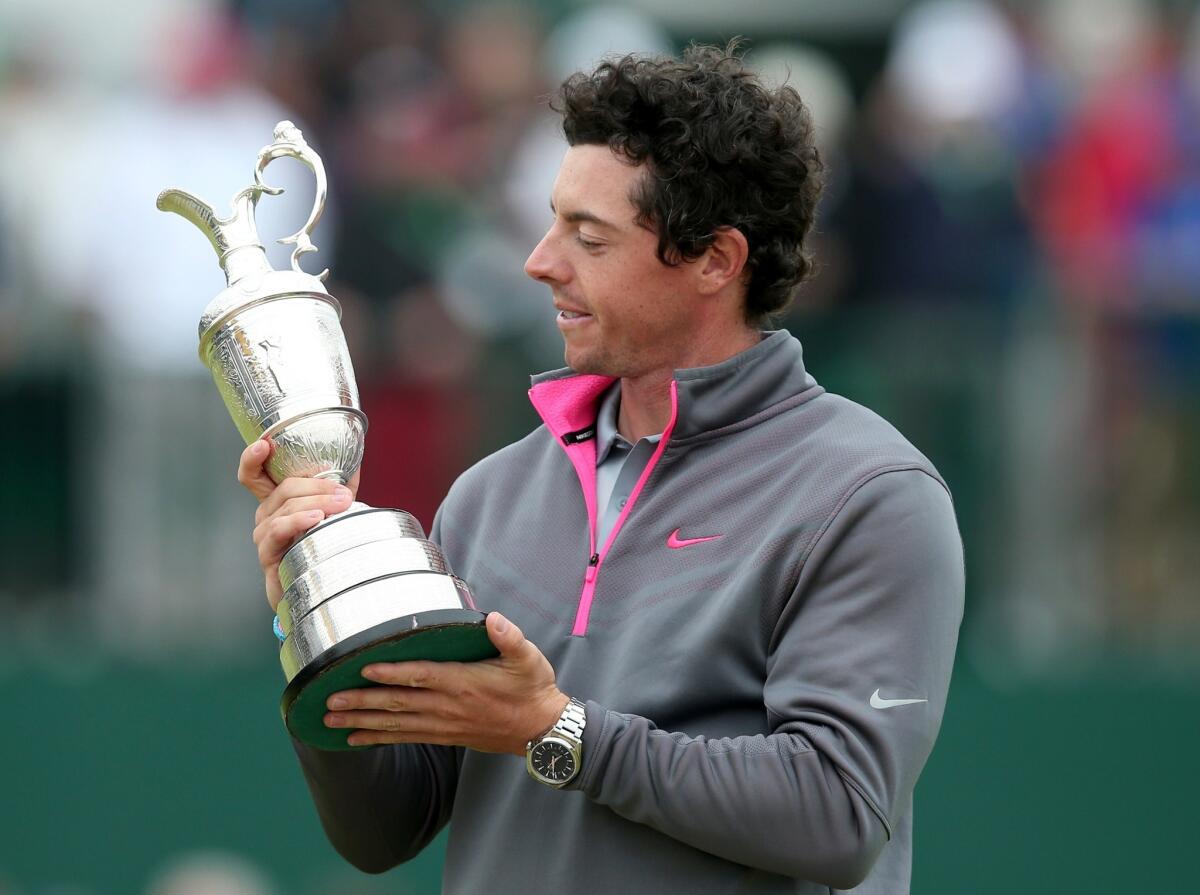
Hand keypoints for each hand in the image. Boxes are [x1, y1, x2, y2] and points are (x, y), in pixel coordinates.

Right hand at [237, 439, 360, 608]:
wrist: (317, 585)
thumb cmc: (320, 544)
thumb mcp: (333, 509)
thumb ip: (342, 483)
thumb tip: (357, 457)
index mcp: (276, 500)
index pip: (253, 474)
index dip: (252, 458)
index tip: (264, 444)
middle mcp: (266, 514)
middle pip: (284, 489)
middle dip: (317, 486)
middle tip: (344, 493)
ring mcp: (264, 534)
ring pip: (286, 508)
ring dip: (317, 502)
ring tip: (341, 504)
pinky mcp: (268, 554)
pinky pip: (279, 531)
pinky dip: (298, 521)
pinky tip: (315, 519)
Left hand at [324, 612, 568, 753]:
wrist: (540, 730)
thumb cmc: (532, 689)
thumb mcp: (528, 657)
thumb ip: (509, 637)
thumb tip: (493, 618)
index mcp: (463, 683)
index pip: (421, 676)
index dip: (392, 673)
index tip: (364, 669)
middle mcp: (448, 706)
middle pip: (398, 704)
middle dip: (362, 702)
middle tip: (329, 701)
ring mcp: (444, 724)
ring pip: (396, 724)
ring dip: (362, 721)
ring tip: (331, 720)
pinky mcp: (445, 736)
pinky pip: (406, 738)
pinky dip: (379, 738)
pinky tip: (356, 738)